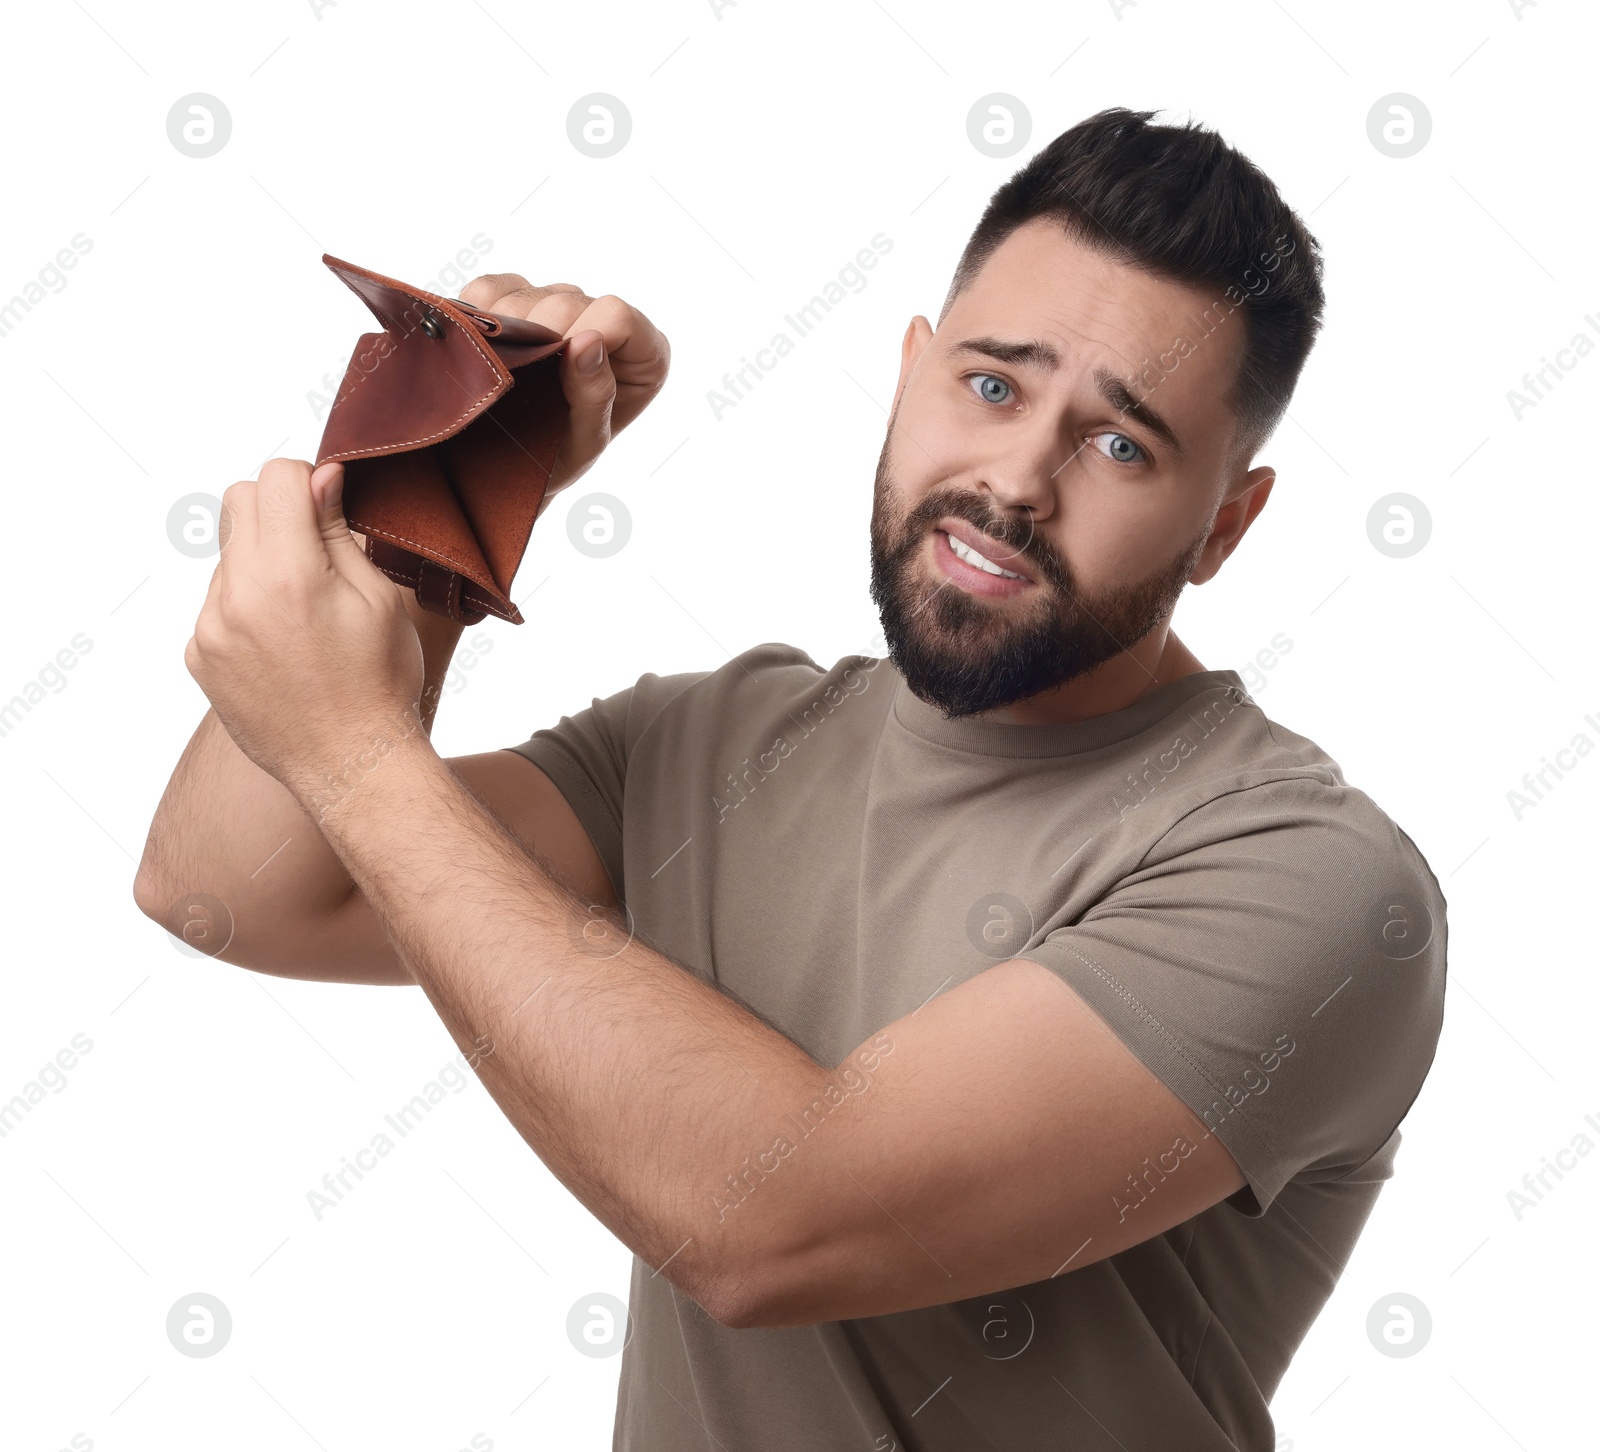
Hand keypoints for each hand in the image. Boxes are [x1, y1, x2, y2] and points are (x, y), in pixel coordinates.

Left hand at [185, 458, 427, 813]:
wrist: (351, 765)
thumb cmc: (382, 682)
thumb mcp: (378, 598)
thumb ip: (338, 532)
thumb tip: (321, 477)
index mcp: (289, 574)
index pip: (275, 478)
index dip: (308, 480)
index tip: (327, 503)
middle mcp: (237, 596)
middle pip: (237, 502)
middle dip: (276, 509)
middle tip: (314, 548)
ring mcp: (210, 629)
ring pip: (226, 555)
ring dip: (260, 561)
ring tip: (303, 611)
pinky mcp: (199, 656)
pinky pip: (215, 604)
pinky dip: (245, 606)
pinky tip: (283, 643)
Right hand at [456, 274, 669, 499]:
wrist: (512, 468)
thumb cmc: (560, 459)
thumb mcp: (585, 444)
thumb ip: (596, 397)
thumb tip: (588, 341)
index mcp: (644, 354)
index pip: (617, 314)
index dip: (582, 335)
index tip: (554, 373)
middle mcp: (605, 322)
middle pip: (566, 301)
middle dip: (538, 340)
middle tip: (522, 384)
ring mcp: (561, 306)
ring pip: (526, 293)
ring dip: (505, 334)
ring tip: (506, 376)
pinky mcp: (519, 299)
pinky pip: (490, 289)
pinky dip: (478, 316)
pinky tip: (487, 352)